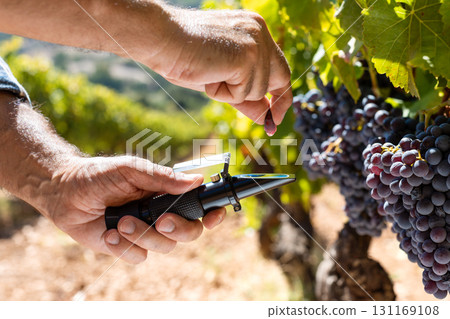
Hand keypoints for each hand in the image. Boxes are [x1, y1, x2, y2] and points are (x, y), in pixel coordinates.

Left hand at [45, 156, 225, 263]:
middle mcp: (161, 214)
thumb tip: (196, 180)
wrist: (65, 192)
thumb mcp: (131, 170)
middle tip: (161, 221)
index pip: (198, 206)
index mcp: (167, 194)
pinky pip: (138, 257)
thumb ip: (162, 177)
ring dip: (142, 235)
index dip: (211, 214)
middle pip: (189, 232)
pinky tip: (108, 233)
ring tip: (120, 221)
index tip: (213, 216)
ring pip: (164, 247)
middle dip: (178, 229)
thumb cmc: (99, 175)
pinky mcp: (127, 247)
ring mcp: (145, 232)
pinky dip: (123, 247)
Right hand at [140, 8, 292, 125]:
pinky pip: (241, 94)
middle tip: (272, 124)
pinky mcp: (247, 58)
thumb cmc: (184, 55)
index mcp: (254, 29)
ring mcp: (255, 44)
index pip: (277, 65)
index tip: (277, 114)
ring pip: (257, 90)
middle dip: (279, 104)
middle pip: (281, 76)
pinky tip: (209, 75)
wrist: (163, 38)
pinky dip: (223, 93)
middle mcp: (260, 32)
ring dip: (232, 94)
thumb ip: (245, 94)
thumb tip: (266, 116)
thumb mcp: (222, 78)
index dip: (279, 92)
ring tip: (210, 75)